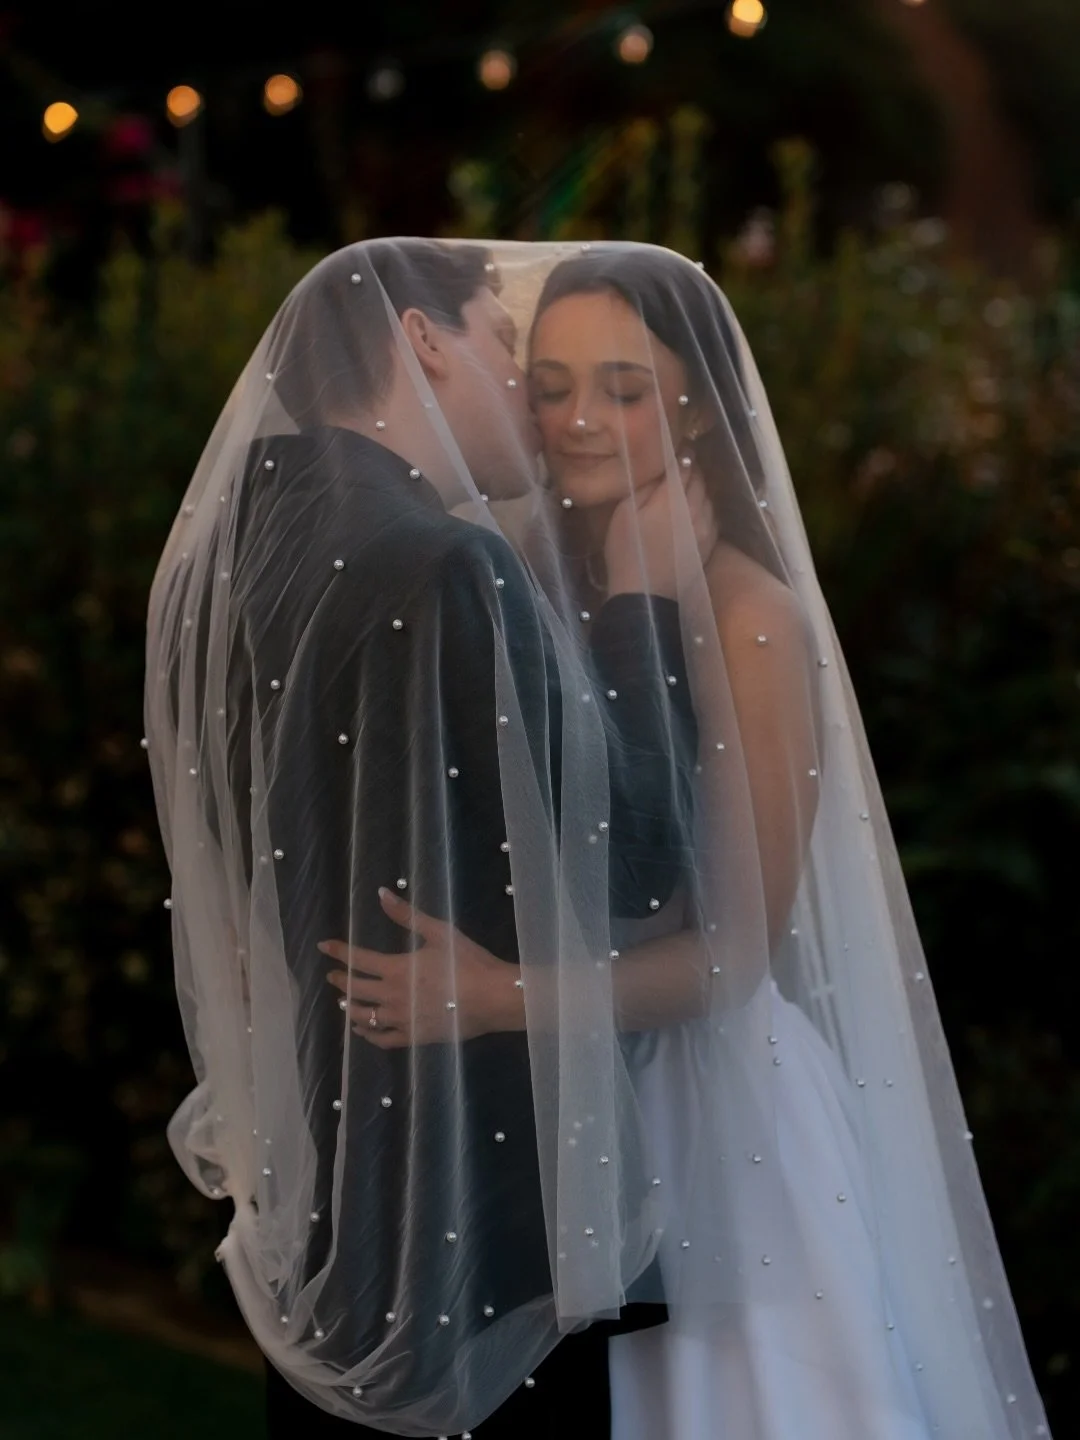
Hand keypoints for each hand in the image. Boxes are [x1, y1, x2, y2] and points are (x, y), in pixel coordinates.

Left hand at [320, 888, 524, 1048]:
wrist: (492, 998)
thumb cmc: (467, 962)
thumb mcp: (438, 932)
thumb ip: (407, 915)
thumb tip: (381, 893)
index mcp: (396, 969)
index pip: (358, 960)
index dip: (338, 951)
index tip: (324, 946)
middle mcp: (392, 996)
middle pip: (356, 989)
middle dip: (341, 980)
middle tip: (332, 975)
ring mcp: (401, 1020)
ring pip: (364, 1016)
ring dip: (350, 1007)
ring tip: (343, 1002)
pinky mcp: (413, 1037)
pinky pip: (382, 1039)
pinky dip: (368, 1034)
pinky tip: (363, 1029)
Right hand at [604, 465, 717, 599]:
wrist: (645, 594)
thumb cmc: (628, 551)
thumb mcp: (625, 512)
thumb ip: (647, 486)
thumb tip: (663, 466)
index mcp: (674, 497)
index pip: (685, 465)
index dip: (682, 455)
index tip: (677, 449)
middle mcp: (696, 509)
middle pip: (700, 480)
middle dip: (692, 469)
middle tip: (683, 464)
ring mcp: (706, 528)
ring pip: (709, 497)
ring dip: (701, 488)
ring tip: (689, 485)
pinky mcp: (710, 545)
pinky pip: (713, 517)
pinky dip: (706, 507)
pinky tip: (696, 509)